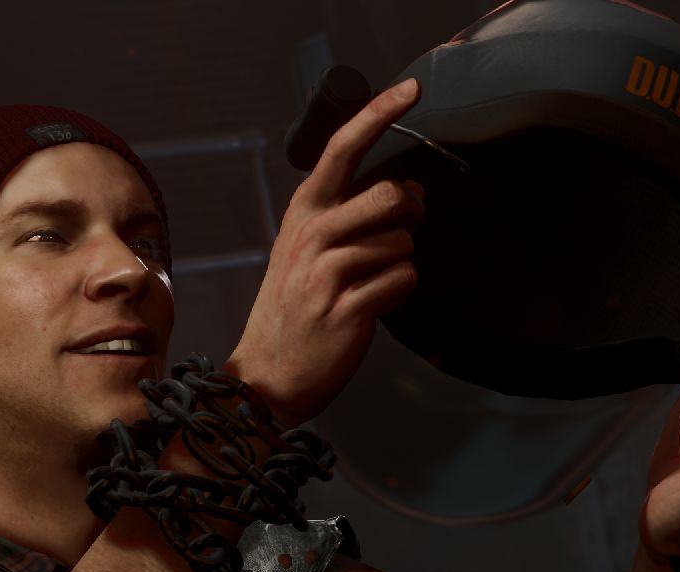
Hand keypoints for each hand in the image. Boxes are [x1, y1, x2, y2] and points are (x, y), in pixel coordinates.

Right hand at [226, 78, 425, 425]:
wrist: (267, 375)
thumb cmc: (295, 308)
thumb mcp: (306, 251)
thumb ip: (350, 218)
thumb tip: (410, 193)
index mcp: (303, 214)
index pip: (342, 149)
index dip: (379, 114)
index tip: (412, 89)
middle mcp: (311, 236)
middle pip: (389, 194)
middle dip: (411, 212)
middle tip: (404, 229)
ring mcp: (327, 273)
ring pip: (402, 243)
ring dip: (402, 262)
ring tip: (376, 282)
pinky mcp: (348, 309)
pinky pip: (402, 281)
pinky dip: (401, 292)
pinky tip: (378, 304)